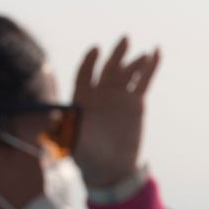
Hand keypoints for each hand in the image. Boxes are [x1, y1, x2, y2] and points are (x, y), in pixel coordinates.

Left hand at [71, 36, 161, 189]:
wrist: (110, 169)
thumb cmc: (87, 157)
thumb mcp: (72, 143)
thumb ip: (64, 131)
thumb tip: (52, 124)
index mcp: (83, 98)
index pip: (85, 73)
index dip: (90, 61)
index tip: (96, 50)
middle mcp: (100, 93)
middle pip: (108, 67)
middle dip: (116, 53)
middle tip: (125, 39)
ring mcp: (119, 96)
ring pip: (127, 72)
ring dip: (135, 61)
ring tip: (144, 55)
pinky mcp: (135, 103)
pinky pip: (144, 81)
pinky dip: (151, 67)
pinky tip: (157, 53)